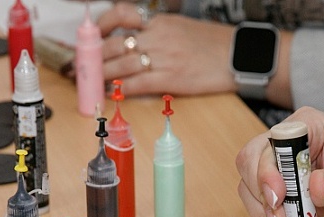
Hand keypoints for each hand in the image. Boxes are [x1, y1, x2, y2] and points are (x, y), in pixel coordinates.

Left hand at [95, 3, 234, 96]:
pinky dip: (121, 89)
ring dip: (104, 75)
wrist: (238, 57)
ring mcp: (163, 58)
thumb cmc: (214, 45)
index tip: (93, 35)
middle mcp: (158, 37)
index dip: (102, 25)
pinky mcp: (170, 79)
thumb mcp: (183, 29)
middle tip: (85, 66)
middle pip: (116, 44)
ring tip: (94, 83)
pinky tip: (113, 93)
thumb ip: (159, 33)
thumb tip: (138, 44)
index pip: (122, 14)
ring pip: (122, 65)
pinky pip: (137, 84)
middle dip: (96, 57)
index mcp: (161, 22)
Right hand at [235, 106, 323, 216]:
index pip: (273, 143)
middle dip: (262, 199)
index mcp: (308, 129)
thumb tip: (316, 185)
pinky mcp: (281, 201)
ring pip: (250, 194)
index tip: (280, 196)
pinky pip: (261, 215)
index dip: (268, 169)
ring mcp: (281, 176)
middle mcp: (288, 148)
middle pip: (251, 167)